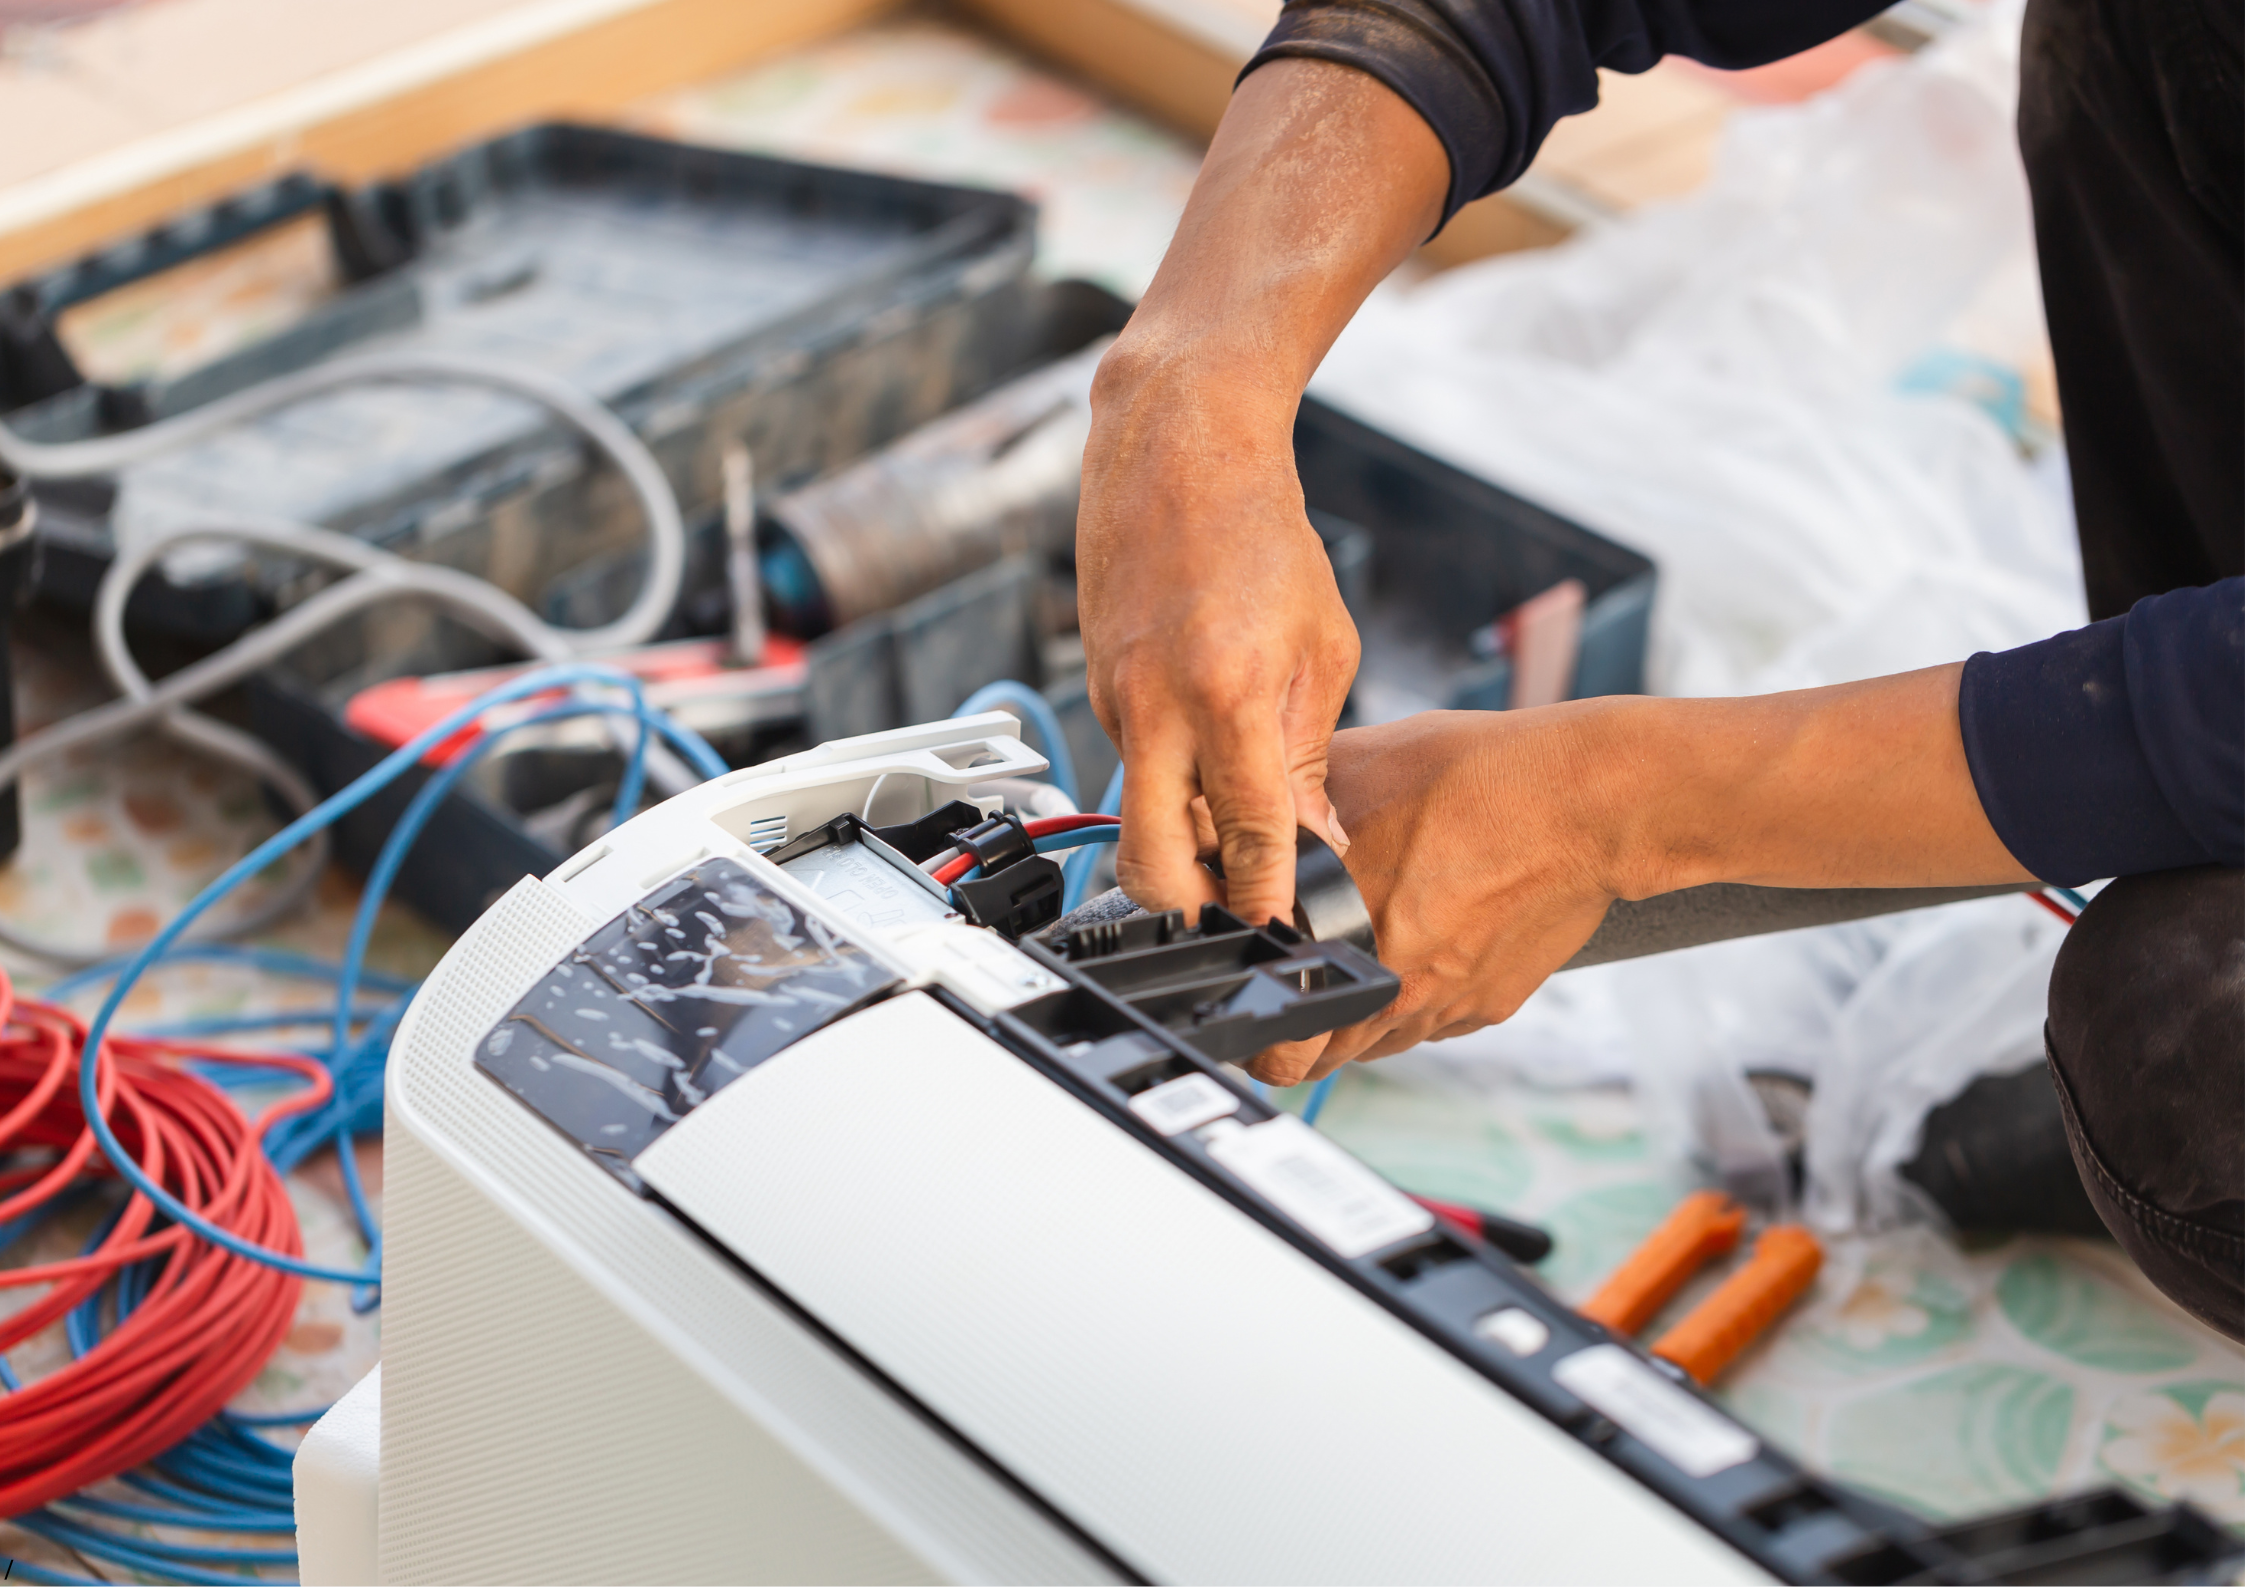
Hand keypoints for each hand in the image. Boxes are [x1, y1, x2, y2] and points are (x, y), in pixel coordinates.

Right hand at [1078, 369, 1357, 927]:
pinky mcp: (1095, 691)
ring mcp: (1113, 701)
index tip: (1286, 938)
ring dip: (1183, 842)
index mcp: (1226, 694)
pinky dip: (1170, 782)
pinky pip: (1133, 765)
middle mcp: (1154, 707)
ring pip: (1138, 815)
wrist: (1175, 449)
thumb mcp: (1322, 647)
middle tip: (1236, 921)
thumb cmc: (1259, 533)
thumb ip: (1310, 752)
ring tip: (1239, 839)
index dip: (1267, 900)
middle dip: (1188, 913)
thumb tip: (1312, 839)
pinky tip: (1209, 760)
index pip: (1247, 834)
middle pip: (1148, 863)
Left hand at [1246, 708, 1621, 1083]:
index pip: (1276, 1030)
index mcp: (1343, 937)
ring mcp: (1444, 1005)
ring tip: (1355, 964)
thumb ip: (1291, 804)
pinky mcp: (1488, 1005)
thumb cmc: (1479, 778)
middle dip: (1297, 1036)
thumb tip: (1239, 807)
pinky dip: (1414, 1001)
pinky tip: (1419, 947)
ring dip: (1354, 1022)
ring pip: (1375, 1046)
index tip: (1253, 1001)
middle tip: (1292, 993)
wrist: (1586, 803)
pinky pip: (1431, 1023)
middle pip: (1320, 1058)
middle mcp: (1392, 988)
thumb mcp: (1358, 767)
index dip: (1255, 1021)